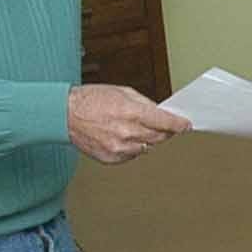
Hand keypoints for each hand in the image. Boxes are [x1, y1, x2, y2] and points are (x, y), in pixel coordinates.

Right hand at [67, 86, 187, 164]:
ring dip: (146, 138)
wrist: (64, 115)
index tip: (186, 126)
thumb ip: (145, 104)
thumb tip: (161, 113)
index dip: (179, 125)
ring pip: (147, 147)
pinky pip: (131, 155)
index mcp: (132, 113)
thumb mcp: (123, 92)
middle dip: (165, 131)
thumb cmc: (90, 100)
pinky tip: (121, 136)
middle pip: (160, 137)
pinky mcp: (111, 158)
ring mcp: (119, 148)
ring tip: (132, 127)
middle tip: (163, 125)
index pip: (166, 123)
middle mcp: (127, 133)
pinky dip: (132, 147)